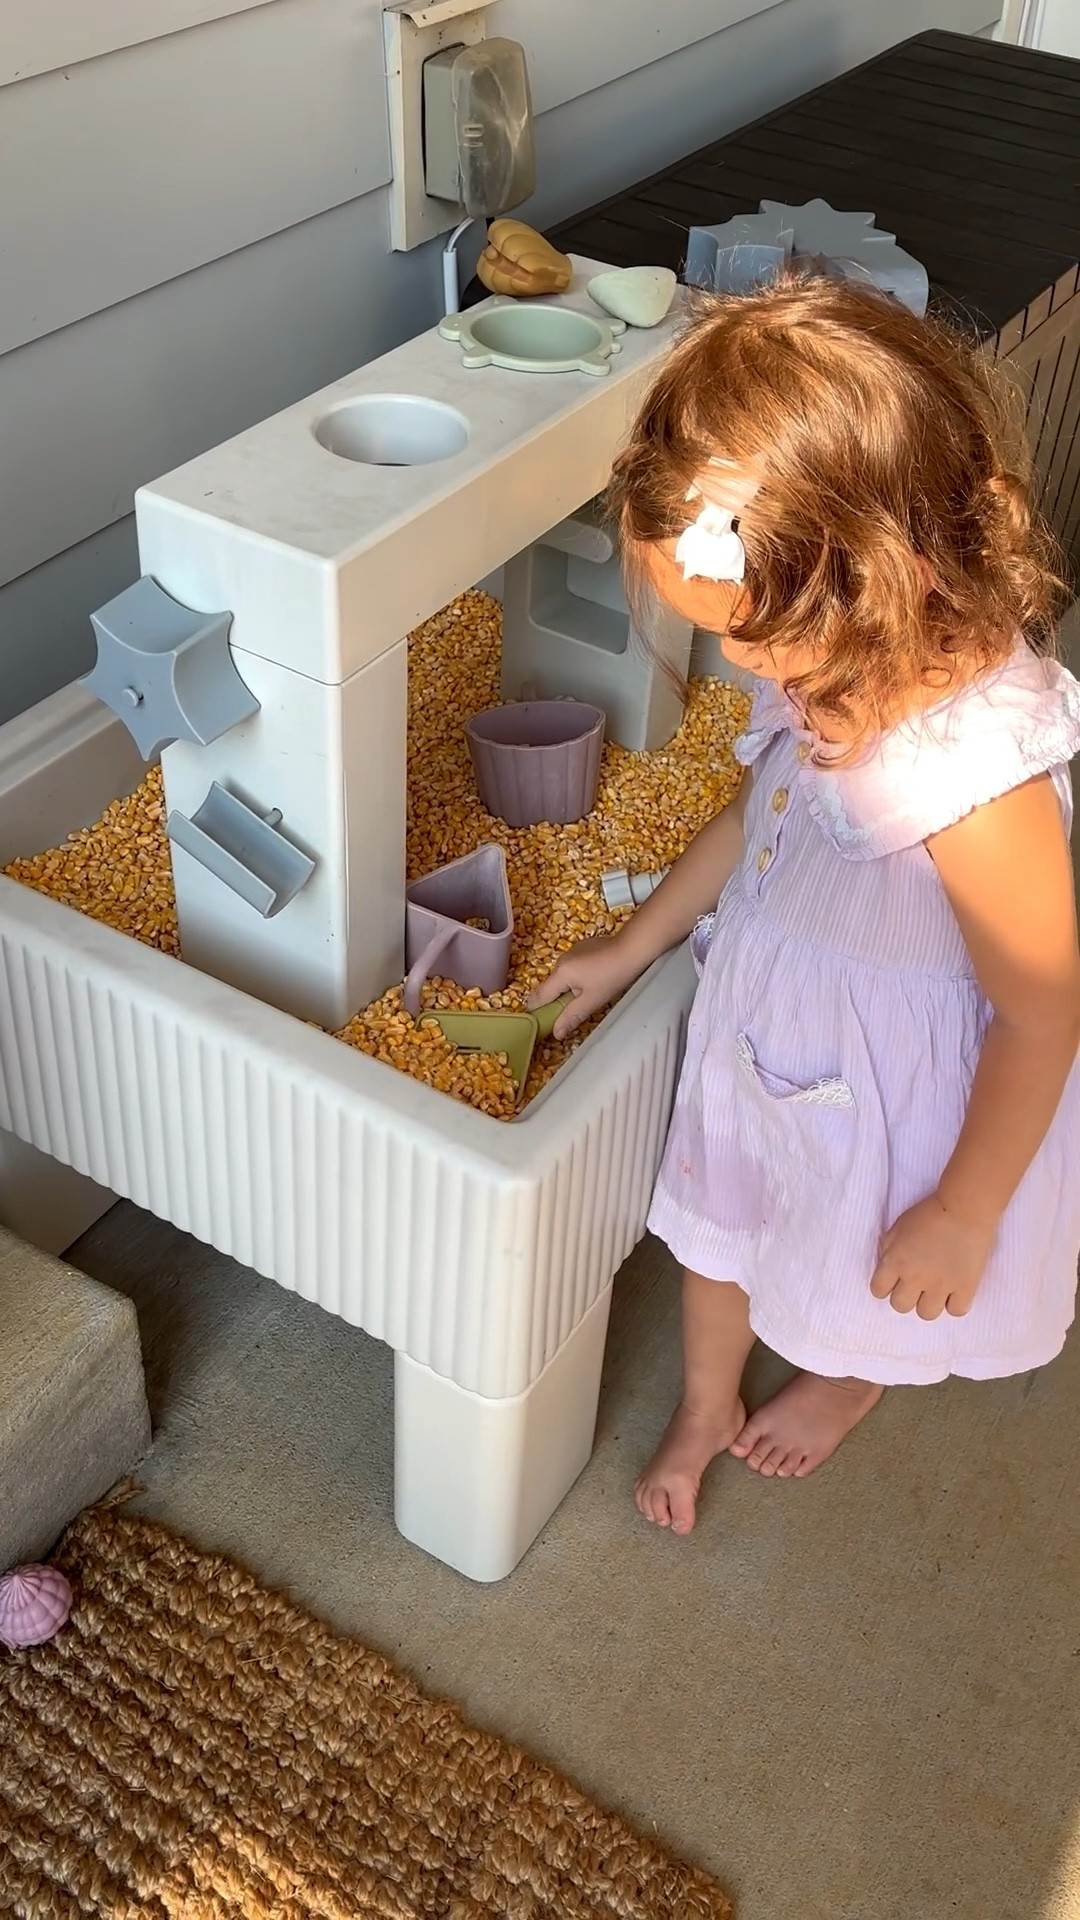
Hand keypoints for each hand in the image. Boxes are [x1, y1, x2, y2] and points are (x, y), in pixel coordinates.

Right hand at [528, 933, 645, 1040]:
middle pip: (552, 986)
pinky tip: (596, 980)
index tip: (540, 1023)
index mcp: (561, 973)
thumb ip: (572, 1016)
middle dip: (559, 1000)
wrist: (632, 949)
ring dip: (571, 989)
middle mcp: (561, 961)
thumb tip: (556, 1033)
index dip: (537, 1010)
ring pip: (564, 977)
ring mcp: (571, 952)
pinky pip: (573, 968)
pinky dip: (579, 977)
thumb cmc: (612, 976)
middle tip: (574, 1012)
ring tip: (591, 995)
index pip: (539, 996)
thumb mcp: (592, 1001)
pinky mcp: (582, 948)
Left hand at [869, 1194, 996, 1319]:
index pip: (878, 1290)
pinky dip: (955, 1303)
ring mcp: (941, 1285)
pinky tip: (956, 1291)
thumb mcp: (898, 1226)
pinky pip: (956, 1311)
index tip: (894, 1279)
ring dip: (928, 1303)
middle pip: (900, 1306)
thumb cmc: (930, 1212)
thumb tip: (886, 1267)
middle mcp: (915, 1277)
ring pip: (926, 1314)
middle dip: (905, 1296)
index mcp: (895, 1261)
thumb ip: (888, 1249)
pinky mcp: (966, 1287)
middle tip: (916, 1284)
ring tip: (936, 1290)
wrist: (965, 1208)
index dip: (884, 1286)